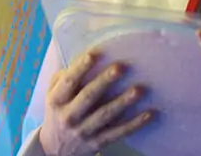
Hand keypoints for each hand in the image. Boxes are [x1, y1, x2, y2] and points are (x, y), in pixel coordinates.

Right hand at [38, 50, 153, 155]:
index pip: (69, 82)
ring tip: (139, 89)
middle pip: (88, 96)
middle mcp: (69, 116)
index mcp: (56, 100)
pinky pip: (118, 133)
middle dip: (105, 81)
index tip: (93, 54)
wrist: (55, 150)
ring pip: (105, 115)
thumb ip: (62, 78)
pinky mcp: (97, 143)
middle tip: (121, 67)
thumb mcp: (51, 95)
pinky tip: (148, 114)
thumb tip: (81, 59)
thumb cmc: (57, 113)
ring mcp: (83, 131)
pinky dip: (134, 124)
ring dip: (123, 102)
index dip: (80, 68)